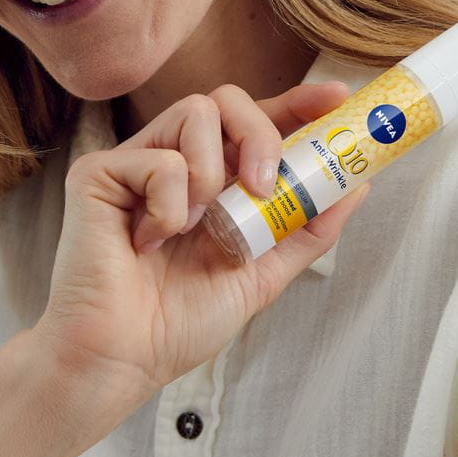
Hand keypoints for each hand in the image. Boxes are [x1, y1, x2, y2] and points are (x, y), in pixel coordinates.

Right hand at [32, 81, 369, 426]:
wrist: (122, 359)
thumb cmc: (179, 322)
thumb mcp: (262, 273)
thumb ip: (306, 229)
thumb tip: (358, 187)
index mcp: (216, 180)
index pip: (258, 121)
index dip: (298, 102)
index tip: (337, 97)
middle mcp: (177, 160)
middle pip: (229, 100)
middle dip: (261, 133)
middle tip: (265, 185)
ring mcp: (137, 162)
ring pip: (196, 111)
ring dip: (212, 173)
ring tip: (196, 225)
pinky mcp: (99, 172)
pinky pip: (158, 157)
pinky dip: (170, 204)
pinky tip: (152, 241)